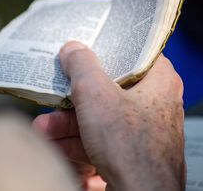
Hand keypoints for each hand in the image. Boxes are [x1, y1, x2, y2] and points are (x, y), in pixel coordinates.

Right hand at [33, 41, 185, 190]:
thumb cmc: (132, 148)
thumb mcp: (97, 95)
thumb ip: (82, 66)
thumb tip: (73, 49)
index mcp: (159, 81)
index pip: (134, 54)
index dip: (108, 51)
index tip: (85, 49)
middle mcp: (154, 104)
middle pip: (109, 89)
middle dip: (73, 98)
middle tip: (54, 94)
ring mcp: (142, 130)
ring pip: (101, 117)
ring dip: (68, 124)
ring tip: (44, 128)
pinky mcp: (130, 152)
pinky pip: (102, 139)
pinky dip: (79, 142)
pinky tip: (55, 146)